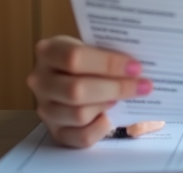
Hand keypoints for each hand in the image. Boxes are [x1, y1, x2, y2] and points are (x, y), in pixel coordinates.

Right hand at [27, 35, 164, 146]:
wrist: (73, 77)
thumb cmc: (89, 60)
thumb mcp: (93, 47)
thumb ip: (109, 51)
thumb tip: (139, 65)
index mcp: (48, 51)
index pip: (74, 58)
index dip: (108, 63)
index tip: (136, 67)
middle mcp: (40, 81)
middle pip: (77, 90)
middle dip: (115, 88)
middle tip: (142, 85)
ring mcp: (45, 108)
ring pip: (79, 114)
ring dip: (107, 105)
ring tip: (122, 97)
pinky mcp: (55, 132)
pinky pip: (81, 136)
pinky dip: (101, 127)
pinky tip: (111, 116)